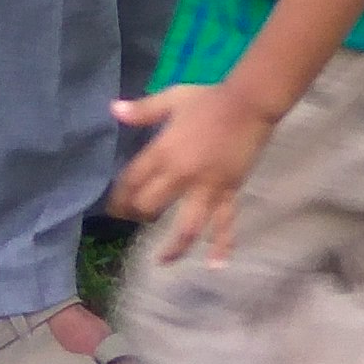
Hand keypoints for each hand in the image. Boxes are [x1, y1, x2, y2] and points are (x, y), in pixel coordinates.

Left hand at [104, 78, 273, 260]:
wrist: (249, 102)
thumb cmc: (209, 99)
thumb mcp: (172, 99)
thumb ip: (143, 110)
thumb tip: (113, 110)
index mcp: (164, 151)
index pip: (132, 181)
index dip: (119, 197)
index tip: (114, 207)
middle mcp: (181, 175)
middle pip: (151, 206)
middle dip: (138, 216)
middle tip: (134, 221)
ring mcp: (207, 188)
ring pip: (187, 226)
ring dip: (173, 247)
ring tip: (163, 260)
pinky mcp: (228, 192)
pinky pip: (225, 223)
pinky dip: (222, 245)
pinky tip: (216, 264)